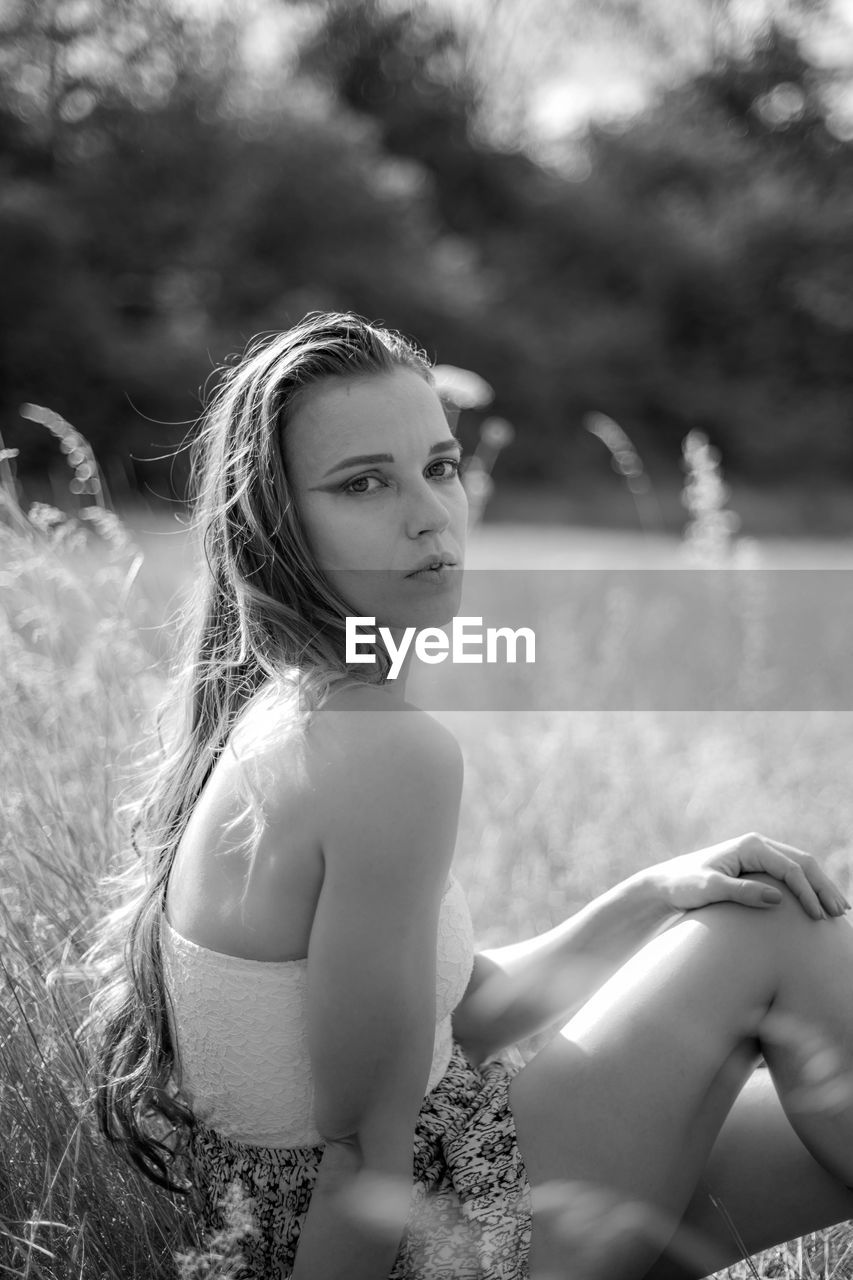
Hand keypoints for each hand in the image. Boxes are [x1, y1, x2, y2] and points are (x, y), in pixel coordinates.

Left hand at [646, 832, 849, 920]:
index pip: (790, 868)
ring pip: (801, 867)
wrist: (666, 883)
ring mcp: (759, 854)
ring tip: (838, 910)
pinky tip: (818, 904)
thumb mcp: (708, 889)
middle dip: (823, 887)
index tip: (817, 917)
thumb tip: (776, 898)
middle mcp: (758, 845)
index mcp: (750, 846)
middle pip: (803, 863)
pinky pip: (791, 874)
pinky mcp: (758, 867)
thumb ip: (741, 892)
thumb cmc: (684, 886)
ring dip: (821, 887)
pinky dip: (809, 887)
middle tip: (840, 913)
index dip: (808, 892)